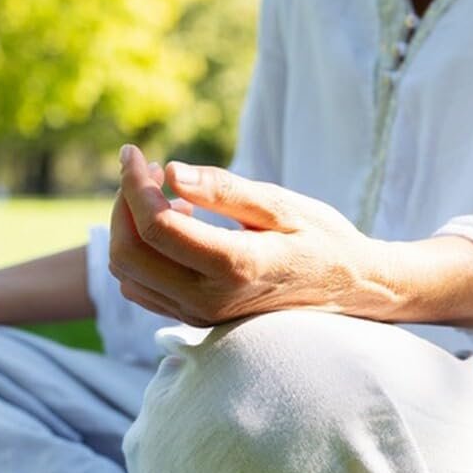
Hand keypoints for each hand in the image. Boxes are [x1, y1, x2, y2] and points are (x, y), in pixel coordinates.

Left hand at [109, 145, 391, 326]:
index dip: (134, 184)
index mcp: (234, 266)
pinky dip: (140, 253)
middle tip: (145, 170)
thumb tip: (171, 173)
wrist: (347, 289)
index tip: (134, 153)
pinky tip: (173, 225)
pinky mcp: (195, 320)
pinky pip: (141, 289)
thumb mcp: (280, 204)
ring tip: (165, 194)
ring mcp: (200, 316)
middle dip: (124, 205)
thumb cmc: (320, 238)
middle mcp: (209, 300)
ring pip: (128, 274)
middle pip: (128, 254)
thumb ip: (224, 190)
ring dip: (130, 228)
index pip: (156, 226)